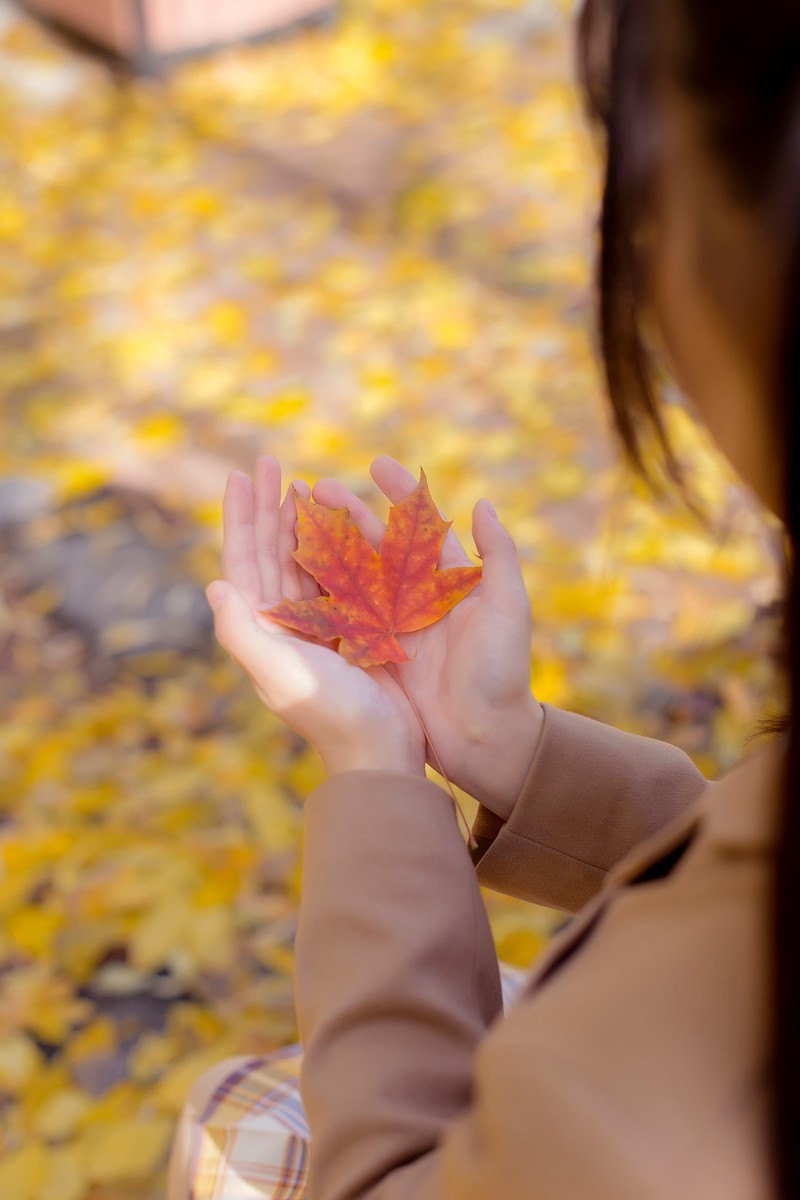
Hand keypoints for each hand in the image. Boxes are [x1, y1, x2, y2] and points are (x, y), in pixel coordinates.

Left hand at [206, 457, 426, 778]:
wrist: (381, 749)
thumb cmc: (331, 713)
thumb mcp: (281, 674)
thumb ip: (242, 633)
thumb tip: (213, 586)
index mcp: (263, 629)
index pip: (244, 562)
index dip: (241, 517)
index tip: (240, 476)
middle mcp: (285, 623)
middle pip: (270, 552)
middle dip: (268, 507)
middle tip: (270, 463)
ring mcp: (319, 623)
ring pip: (303, 558)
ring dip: (298, 520)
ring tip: (298, 482)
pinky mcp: (353, 627)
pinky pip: (338, 574)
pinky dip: (335, 544)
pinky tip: (338, 520)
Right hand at [312, 457, 543, 819]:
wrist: (485, 738)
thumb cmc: (502, 672)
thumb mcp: (507, 608)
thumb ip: (498, 556)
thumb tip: (484, 504)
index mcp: (447, 582)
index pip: (419, 526)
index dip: (400, 493)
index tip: (377, 463)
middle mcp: (414, 599)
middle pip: (374, 545)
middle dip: (348, 513)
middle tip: (317, 486)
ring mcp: (390, 626)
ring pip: (350, 575)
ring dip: (325, 546)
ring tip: (296, 518)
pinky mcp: (371, 654)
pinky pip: (339, 615)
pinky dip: (317, 591)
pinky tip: (291, 570)